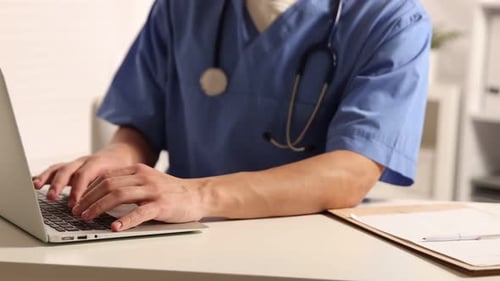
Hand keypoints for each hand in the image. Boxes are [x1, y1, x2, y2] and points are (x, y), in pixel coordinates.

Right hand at [32, 147, 130, 206]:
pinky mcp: (70, 168)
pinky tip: (35, 183)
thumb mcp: (121, 178)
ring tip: (37, 187)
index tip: (74, 204)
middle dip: (58, 184)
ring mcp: (76, 164)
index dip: (78, 190)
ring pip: (59, 168)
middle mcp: (84, 162)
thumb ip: (112, 189)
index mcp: (99, 163)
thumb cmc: (122, 168)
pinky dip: (45, 176)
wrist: (121, 154)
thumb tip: (107, 205)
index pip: (85, 175)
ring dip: (47, 178)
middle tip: (51, 197)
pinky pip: (55, 170)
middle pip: (68, 170)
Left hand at [71, 163, 204, 231]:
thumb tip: (103, 195)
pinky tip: (114, 227)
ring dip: (99, 207)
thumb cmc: (172, 191)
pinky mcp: (161, 205)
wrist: (198, 194)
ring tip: (87, 217)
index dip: (88, 189)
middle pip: (108, 184)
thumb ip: (129, 184)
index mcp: (138, 170)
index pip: (107, 176)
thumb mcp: (149, 181)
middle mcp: (143, 177)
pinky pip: (139, 212)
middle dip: (88, 198)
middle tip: (76, 211)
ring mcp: (152, 190)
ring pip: (119, 195)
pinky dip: (125, 220)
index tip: (77, 200)